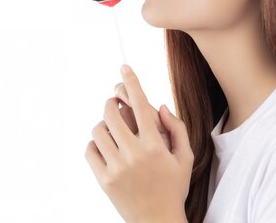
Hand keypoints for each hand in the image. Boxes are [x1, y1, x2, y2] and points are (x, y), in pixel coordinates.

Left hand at [85, 64, 193, 222]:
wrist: (158, 222)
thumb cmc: (174, 188)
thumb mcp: (185, 158)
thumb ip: (176, 128)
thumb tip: (158, 105)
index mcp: (155, 146)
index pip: (141, 105)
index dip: (132, 82)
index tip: (124, 67)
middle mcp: (135, 155)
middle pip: (112, 114)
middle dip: (111, 103)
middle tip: (115, 104)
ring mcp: (117, 168)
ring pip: (98, 131)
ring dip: (103, 124)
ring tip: (112, 129)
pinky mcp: (104, 180)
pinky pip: (90, 151)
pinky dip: (95, 144)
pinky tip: (105, 147)